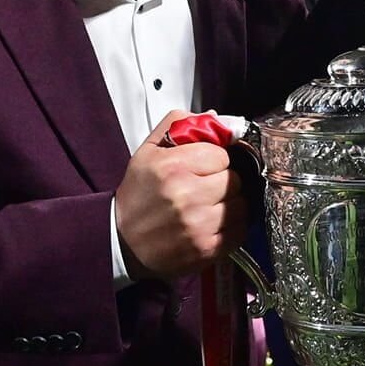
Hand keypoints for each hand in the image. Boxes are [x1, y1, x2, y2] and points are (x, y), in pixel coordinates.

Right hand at [114, 111, 246, 279]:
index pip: (222, 155)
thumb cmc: (138, 195)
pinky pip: (240, 230)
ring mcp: (199, 225)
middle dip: (224, 181)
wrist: (122, 243)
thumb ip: (178, 125)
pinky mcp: (207, 249)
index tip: (204, 166)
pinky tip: (214, 223)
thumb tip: (214, 116)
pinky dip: (233, 226)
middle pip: (234, 179)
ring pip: (241, 205)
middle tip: (207, 187)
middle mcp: (187, 195)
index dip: (215, 159)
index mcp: (172, 167)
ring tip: (211, 206)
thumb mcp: (148, 152)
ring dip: (231, 204)